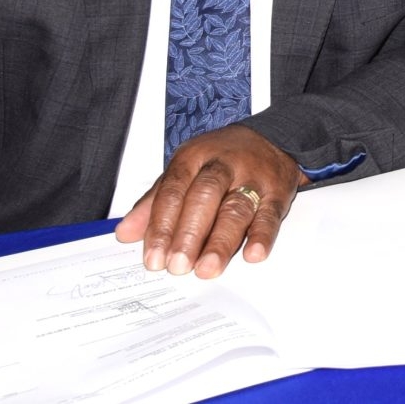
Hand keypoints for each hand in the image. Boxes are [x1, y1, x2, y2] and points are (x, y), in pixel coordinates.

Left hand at [116, 124, 303, 278]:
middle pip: (204, 197)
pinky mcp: (278, 191)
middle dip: (189, 234)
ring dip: (221, 241)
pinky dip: (263, 235)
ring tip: (207, 268)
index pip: (174, 190)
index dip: (162, 225)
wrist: (273, 136)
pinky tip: (253, 254)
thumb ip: (155, 201)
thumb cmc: (221, 157)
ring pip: (236, 208)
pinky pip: (271, 213)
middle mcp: (224, 165)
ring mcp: (253, 177)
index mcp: (194, 157)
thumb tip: (125, 234)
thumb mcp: (184, 169)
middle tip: (178, 265)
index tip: (154, 257)